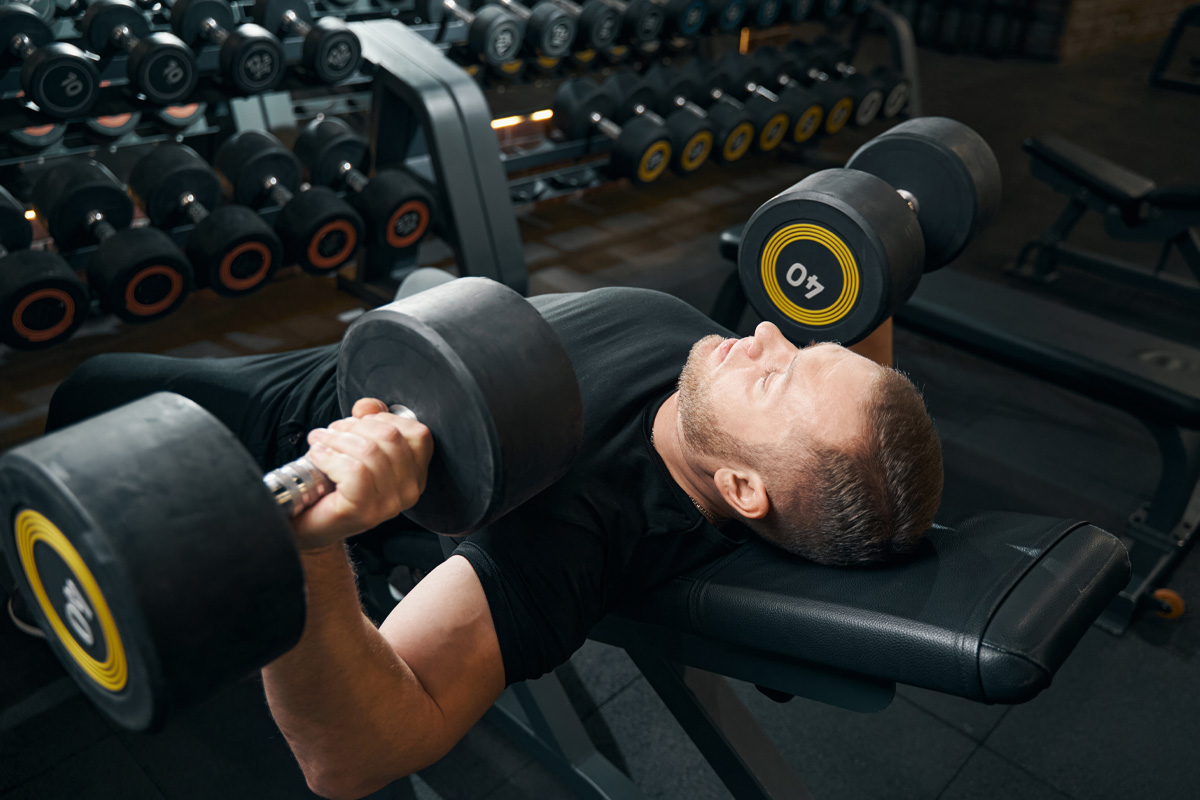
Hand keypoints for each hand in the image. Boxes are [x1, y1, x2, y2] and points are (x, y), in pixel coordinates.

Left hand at [290, 398, 432, 551]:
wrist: (307, 524)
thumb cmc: (332, 485)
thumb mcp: (357, 445)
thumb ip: (369, 421)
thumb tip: (368, 405)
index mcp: (415, 474)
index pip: (417, 433)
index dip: (384, 418)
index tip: (357, 421)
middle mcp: (409, 491)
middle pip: (391, 437)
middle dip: (355, 426)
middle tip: (331, 432)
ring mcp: (389, 504)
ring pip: (370, 451)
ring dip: (337, 439)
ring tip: (320, 441)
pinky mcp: (364, 510)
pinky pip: (354, 470)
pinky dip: (329, 456)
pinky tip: (317, 456)